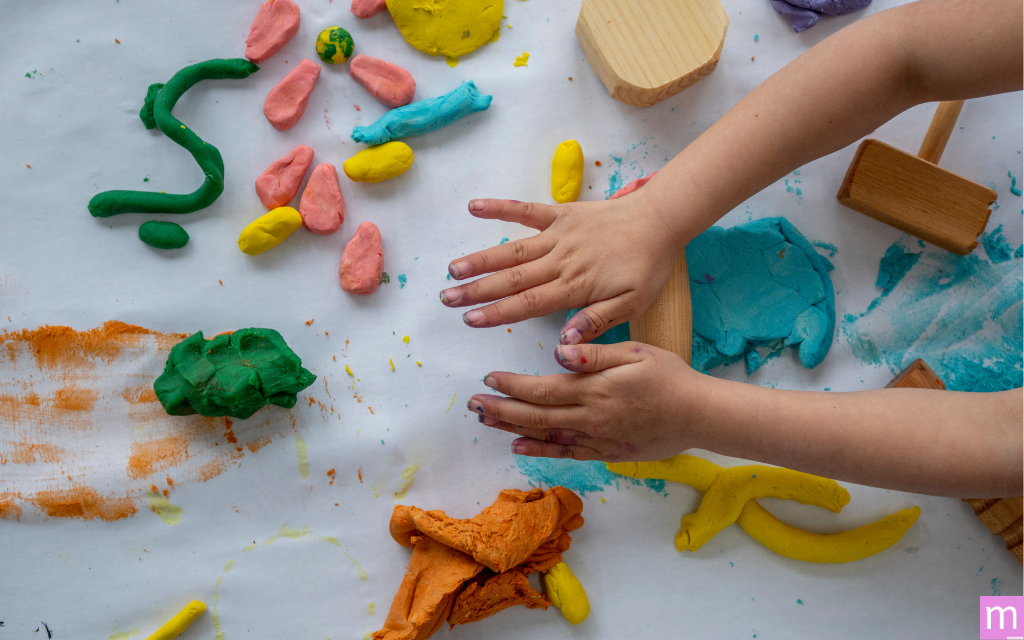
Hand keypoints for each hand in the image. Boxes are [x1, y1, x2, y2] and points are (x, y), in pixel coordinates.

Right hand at [439, 195, 680, 343]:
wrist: (660, 221)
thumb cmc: (647, 266)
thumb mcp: (631, 304)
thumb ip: (595, 321)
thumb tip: (564, 341)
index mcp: (575, 286)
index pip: (527, 303)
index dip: (496, 312)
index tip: (470, 320)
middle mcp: (560, 261)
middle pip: (511, 278)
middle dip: (476, 290)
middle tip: (447, 299)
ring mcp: (558, 235)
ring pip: (512, 249)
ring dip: (480, 259)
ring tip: (452, 268)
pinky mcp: (561, 214)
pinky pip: (526, 210)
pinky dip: (500, 208)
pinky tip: (474, 207)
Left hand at [467, 341, 711, 461]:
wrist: (699, 415)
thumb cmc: (670, 377)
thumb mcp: (636, 353)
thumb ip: (595, 353)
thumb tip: (560, 350)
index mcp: (593, 389)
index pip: (541, 388)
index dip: (511, 385)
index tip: (488, 378)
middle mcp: (589, 417)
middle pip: (534, 415)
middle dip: (500, 410)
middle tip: (473, 405)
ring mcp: (596, 438)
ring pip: (545, 436)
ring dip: (512, 429)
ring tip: (486, 423)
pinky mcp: (606, 452)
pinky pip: (566, 454)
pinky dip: (540, 452)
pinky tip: (519, 448)